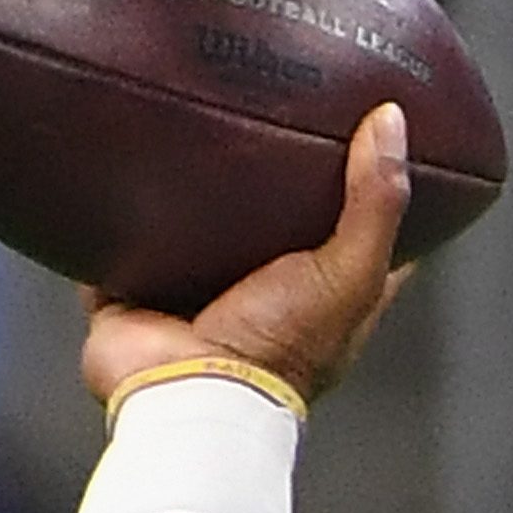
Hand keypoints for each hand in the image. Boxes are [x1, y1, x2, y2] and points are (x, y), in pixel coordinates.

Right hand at [79, 106, 417, 408]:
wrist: (188, 391)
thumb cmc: (279, 347)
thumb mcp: (351, 270)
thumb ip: (376, 201)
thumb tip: (391, 121)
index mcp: (325, 295)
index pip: (359, 233)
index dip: (366, 188)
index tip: (365, 135)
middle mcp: (262, 294)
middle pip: (271, 227)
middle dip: (270, 184)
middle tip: (267, 122)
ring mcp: (196, 294)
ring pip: (196, 232)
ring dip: (194, 196)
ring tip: (196, 134)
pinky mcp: (136, 293)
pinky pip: (122, 248)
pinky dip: (121, 217)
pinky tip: (122, 172)